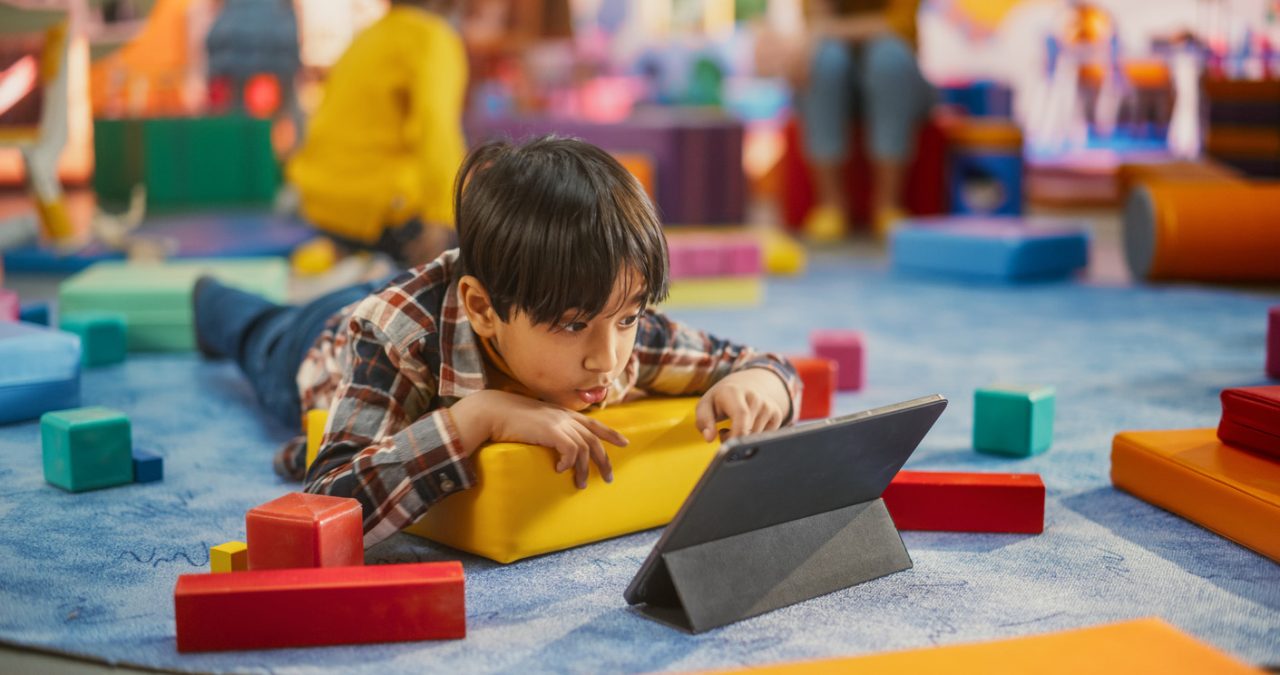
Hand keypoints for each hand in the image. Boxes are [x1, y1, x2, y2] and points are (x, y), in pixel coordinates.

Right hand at [452, 390, 627, 488]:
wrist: (493, 411)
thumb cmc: (509, 418)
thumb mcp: (535, 421)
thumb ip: (549, 428)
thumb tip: (556, 445)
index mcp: (563, 413)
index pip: (594, 423)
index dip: (611, 433)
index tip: (624, 443)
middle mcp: (565, 416)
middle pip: (594, 439)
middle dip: (604, 460)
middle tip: (609, 478)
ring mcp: (559, 423)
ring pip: (584, 449)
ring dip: (584, 469)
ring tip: (581, 484)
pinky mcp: (551, 431)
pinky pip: (571, 451)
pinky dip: (568, 463)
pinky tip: (559, 470)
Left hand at [694, 368, 790, 442]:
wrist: (743, 386)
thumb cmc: (720, 400)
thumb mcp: (705, 406)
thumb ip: (703, 421)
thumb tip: (709, 438)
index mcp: (734, 392)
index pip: (741, 416)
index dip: (736, 435)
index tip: (728, 447)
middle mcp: (754, 396)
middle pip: (749, 431)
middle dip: (734, 440)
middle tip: (724, 433)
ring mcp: (768, 405)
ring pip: (758, 436)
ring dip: (744, 440)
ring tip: (735, 428)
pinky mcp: (777, 414)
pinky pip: (767, 437)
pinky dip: (756, 438)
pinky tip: (748, 428)